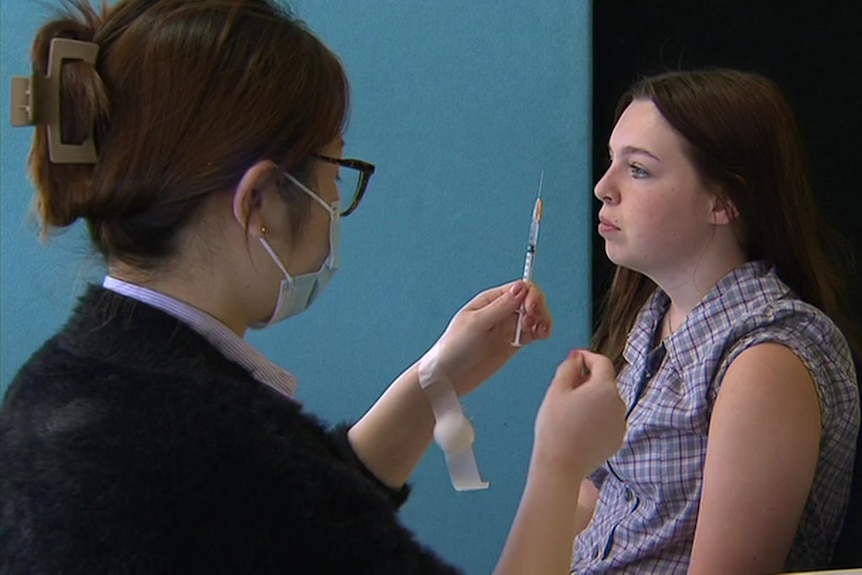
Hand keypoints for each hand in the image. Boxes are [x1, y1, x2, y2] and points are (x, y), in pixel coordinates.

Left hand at [430, 280, 551, 395]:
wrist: (449, 377)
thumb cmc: (454, 348)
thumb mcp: (476, 324)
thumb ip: (500, 307)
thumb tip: (521, 287)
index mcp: (490, 300)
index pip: (519, 288)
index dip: (530, 295)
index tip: (531, 309)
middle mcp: (501, 311)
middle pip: (531, 300)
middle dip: (538, 308)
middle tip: (532, 323)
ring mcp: (507, 328)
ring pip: (535, 316)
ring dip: (542, 320)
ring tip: (540, 332)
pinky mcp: (512, 344)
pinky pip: (532, 333)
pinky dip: (541, 332)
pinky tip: (541, 336)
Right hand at [531, 350, 625, 481]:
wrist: (560, 464)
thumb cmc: (555, 427)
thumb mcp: (556, 390)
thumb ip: (568, 367)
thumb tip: (577, 357)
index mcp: (604, 388)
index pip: (602, 363)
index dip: (588, 357)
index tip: (576, 358)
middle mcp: (618, 404)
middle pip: (605, 383)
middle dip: (588, 381)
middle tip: (566, 388)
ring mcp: (620, 423)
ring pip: (607, 402)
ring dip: (593, 400)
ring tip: (571, 411)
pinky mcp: (617, 439)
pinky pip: (609, 420)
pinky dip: (597, 418)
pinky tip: (579, 427)